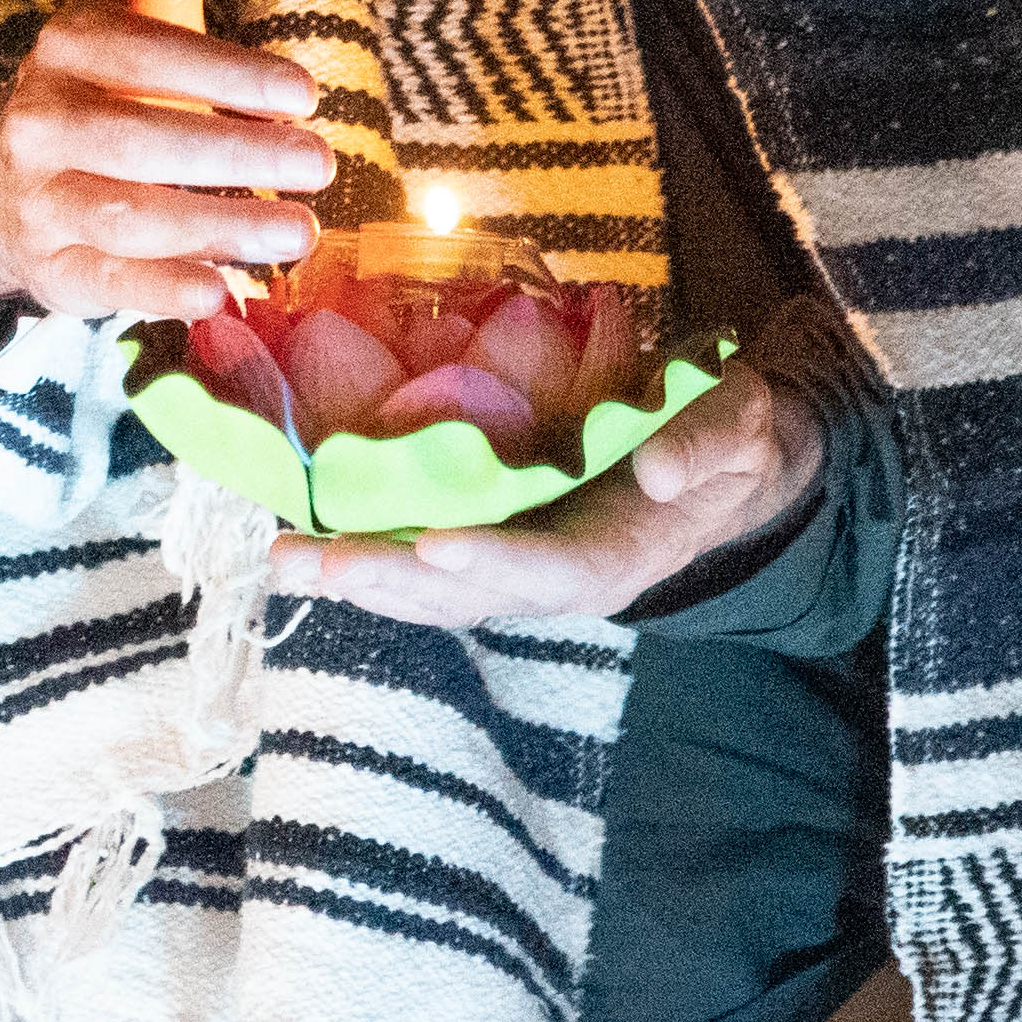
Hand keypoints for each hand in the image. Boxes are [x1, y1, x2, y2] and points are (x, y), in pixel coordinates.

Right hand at [0, 0, 338, 324]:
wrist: (0, 185)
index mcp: (67, 51)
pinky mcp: (53, 270)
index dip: (223, 74)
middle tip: (318, 165)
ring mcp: (42, 202)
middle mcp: (42, 124)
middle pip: (139, 142)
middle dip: (233, 156)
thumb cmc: (98, 93)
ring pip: (130, 217)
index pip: (145, 55)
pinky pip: (110, 282)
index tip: (302, 94)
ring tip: (298, 232)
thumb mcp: (121, 23)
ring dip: (219, 228)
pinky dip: (165, 292)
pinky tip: (223, 293)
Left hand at [268, 368, 824, 627]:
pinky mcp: (484, 543)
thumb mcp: (740, 428)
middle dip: (392, 581)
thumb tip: (656, 473)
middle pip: (465, 594)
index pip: (551, 571)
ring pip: (426, 587)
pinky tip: (296, 539)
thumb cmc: (727, 436)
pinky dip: (358, 550)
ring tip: (282, 559)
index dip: (495, 563)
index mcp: (617, 556)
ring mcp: (513, 567)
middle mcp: (552, 577)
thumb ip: (707, 445)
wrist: (718, 462)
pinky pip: (415, 560)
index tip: (435, 547)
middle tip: (318, 563)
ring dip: (355, 575)